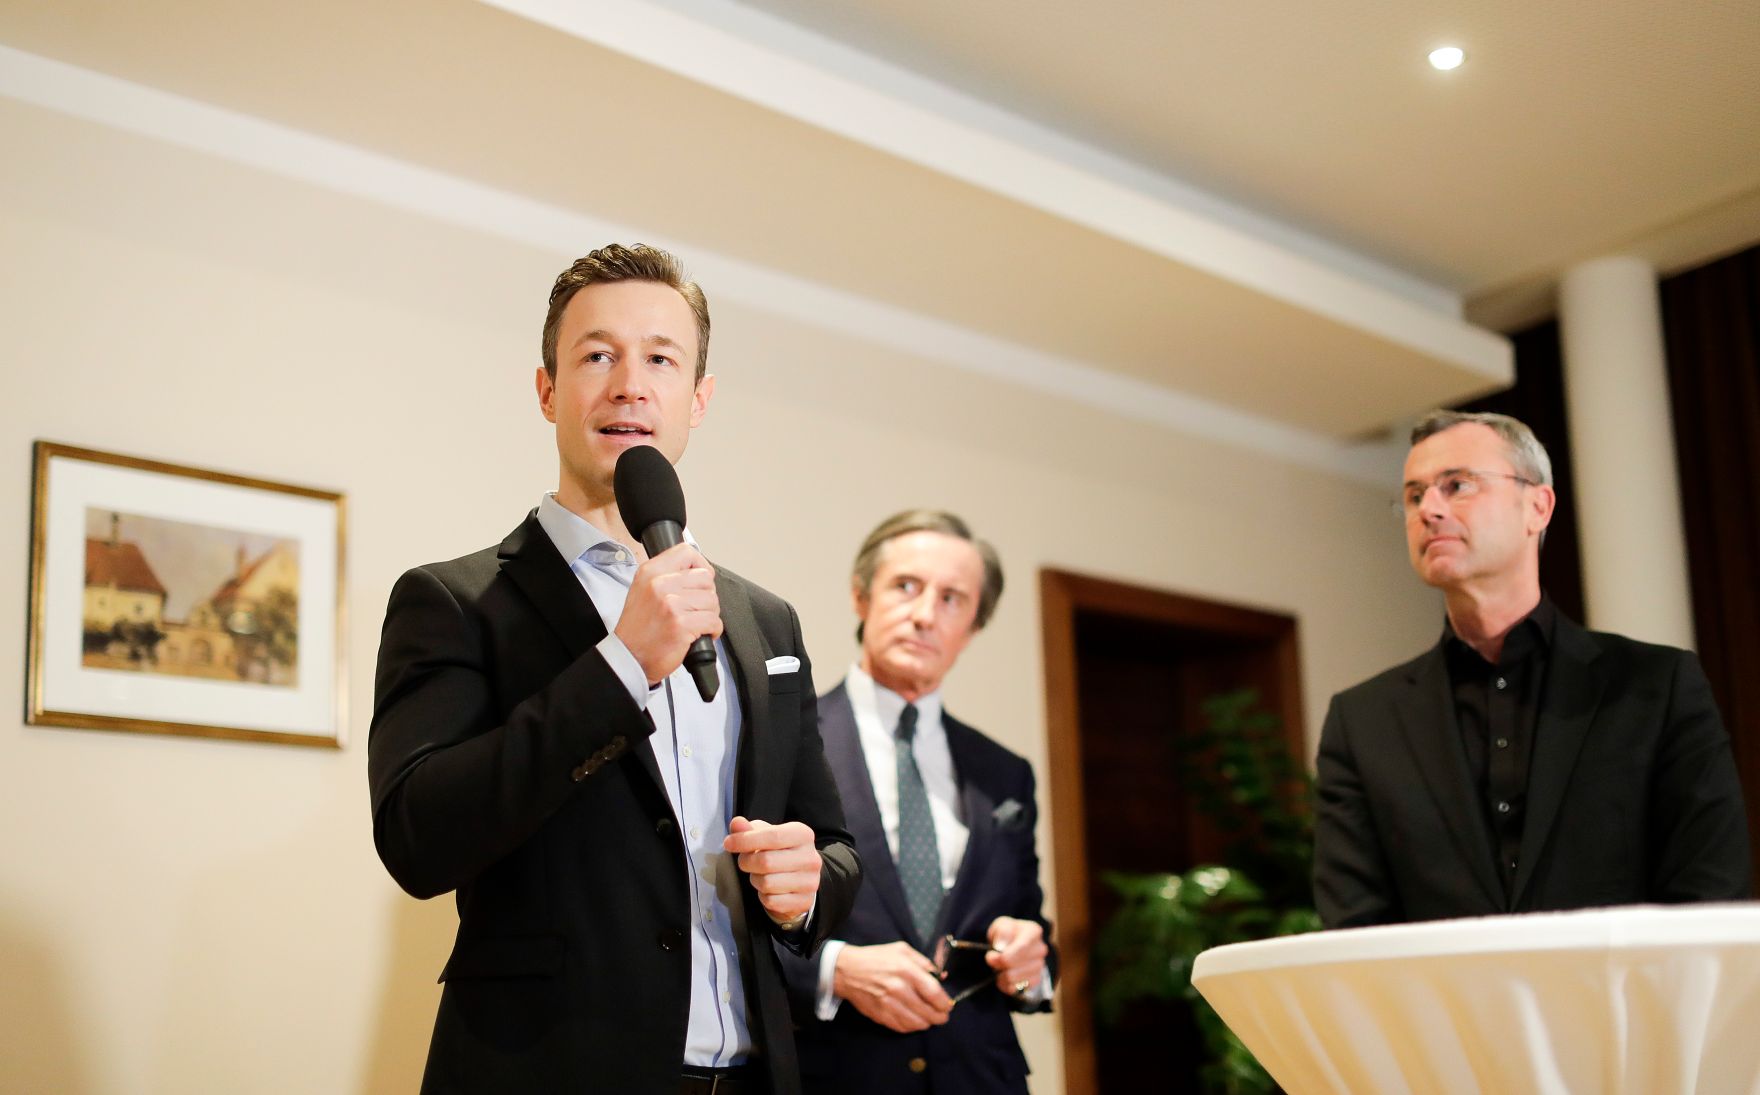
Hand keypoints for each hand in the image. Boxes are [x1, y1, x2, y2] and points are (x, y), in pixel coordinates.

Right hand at [614, 542, 720, 684]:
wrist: (628, 657)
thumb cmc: (638, 628)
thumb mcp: (643, 589)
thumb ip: (667, 575)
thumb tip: (698, 569)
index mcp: (650, 572)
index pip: (687, 552)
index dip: (700, 566)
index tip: (699, 582)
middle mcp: (660, 584)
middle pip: (705, 578)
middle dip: (706, 596)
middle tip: (695, 609)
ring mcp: (671, 604)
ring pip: (712, 600)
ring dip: (709, 615)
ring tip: (694, 623)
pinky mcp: (681, 624)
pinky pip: (714, 621)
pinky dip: (712, 630)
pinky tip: (698, 635)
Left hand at [724, 817, 820, 924]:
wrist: (801, 878)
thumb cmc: (780, 852)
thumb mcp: (766, 834)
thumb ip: (749, 829)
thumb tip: (737, 824)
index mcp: (803, 835)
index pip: (773, 836)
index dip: (746, 840)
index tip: (728, 843)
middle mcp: (810, 858)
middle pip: (766, 862)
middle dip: (747, 862)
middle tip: (745, 861)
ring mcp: (809, 882)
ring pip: (767, 883)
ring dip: (755, 880)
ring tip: (759, 874)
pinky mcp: (803, 902)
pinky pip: (771, 901)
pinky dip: (763, 896)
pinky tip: (768, 889)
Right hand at [833, 941, 953, 1031]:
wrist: (847, 970)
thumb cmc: (876, 958)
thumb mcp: (902, 950)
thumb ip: (923, 962)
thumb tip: (940, 976)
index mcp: (906, 970)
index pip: (934, 993)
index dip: (945, 1003)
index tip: (948, 1006)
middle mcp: (898, 989)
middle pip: (928, 1012)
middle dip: (940, 1017)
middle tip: (942, 1016)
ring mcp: (888, 1004)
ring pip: (917, 1023)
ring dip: (926, 1023)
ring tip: (929, 1019)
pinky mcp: (880, 1015)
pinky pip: (902, 1028)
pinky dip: (911, 1027)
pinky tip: (914, 1021)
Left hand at [985, 916, 1047, 996]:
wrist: (1013, 945)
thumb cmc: (1007, 934)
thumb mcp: (1002, 925)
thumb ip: (1002, 932)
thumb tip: (1001, 946)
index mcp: (1033, 932)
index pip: (1022, 948)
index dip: (1004, 955)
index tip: (991, 956)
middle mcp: (1040, 949)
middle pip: (1015, 964)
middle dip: (999, 963)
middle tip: (991, 958)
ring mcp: (1040, 966)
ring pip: (1013, 978)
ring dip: (1000, 974)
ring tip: (998, 967)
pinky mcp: (1035, 981)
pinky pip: (1015, 989)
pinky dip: (1004, 984)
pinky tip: (1002, 976)